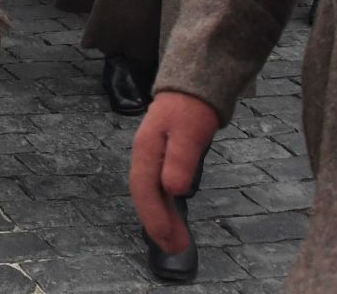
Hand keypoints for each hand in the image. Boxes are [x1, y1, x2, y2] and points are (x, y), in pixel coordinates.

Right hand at [130, 91, 220, 255]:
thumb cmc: (192, 108)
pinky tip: (174, 217)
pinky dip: (166, 207)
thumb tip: (173, 191)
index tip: (168, 238)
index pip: (145, 190)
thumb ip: (181, 160)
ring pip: (153, 194)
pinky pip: (159, 189)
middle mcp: (144, 156)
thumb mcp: (190, 132)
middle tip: (176, 249)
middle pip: (146, 196)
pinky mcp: (162, 159)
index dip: (154, 216)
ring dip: (163, 218)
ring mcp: (152, 158)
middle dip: (158, 224)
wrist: (193, 86)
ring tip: (177, 241)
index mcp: (146, 151)